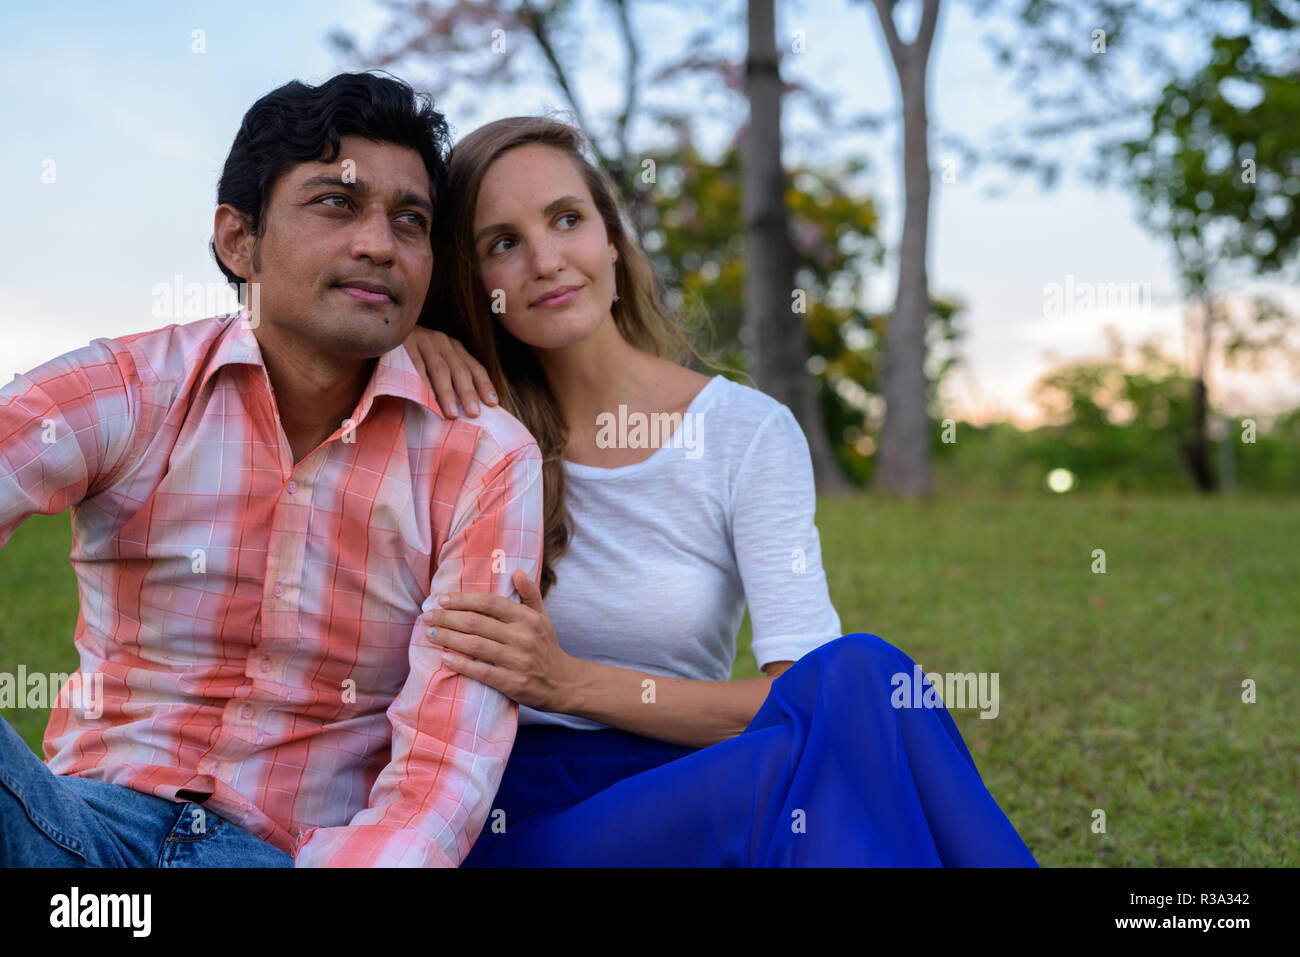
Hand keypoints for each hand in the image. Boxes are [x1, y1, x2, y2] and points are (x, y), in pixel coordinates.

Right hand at [402, 325, 497, 417]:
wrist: (383, 330)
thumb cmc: (413, 355)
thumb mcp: (436, 359)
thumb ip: (451, 376)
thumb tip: (469, 407)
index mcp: (453, 346)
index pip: (474, 366)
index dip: (484, 385)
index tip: (492, 404)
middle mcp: (441, 341)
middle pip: (459, 369)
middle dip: (468, 392)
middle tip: (474, 413)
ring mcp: (422, 341)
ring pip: (440, 369)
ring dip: (447, 393)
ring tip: (452, 414)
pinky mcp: (403, 345)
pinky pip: (415, 367)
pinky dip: (423, 384)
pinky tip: (428, 400)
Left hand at [421, 569, 581, 712]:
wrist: (562, 682)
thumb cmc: (546, 646)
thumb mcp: (542, 617)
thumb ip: (530, 593)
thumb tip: (517, 571)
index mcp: (527, 618)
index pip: (490, 603)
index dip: (463, 600)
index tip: (442, 600)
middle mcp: (522, 636)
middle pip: (477, 623)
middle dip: (448, 618)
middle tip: (427, 616)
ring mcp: (517, 660)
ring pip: (475, 645)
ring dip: (449, 638)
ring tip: (430, 634)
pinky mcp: (512, 682)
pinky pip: (481, 671)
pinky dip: (461, 664)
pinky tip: (445, 658)